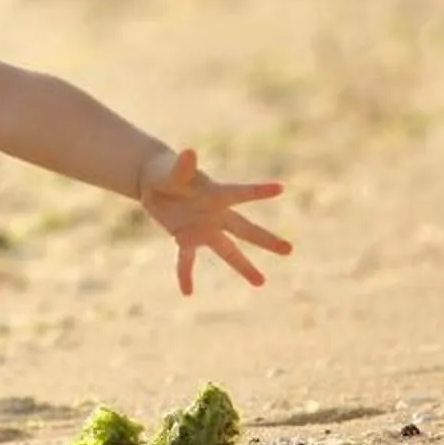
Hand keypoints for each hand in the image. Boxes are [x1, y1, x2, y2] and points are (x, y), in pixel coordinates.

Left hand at [136, 148, 292, 294]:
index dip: (258, 190)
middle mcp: (215, 214)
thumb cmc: (168, 170)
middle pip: (245, 229)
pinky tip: (187, 292)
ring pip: (227, 250)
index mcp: (215, 193)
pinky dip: (185, 275)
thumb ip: (182, 166)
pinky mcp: (186, 238)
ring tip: (261, 283)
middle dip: (266, 240)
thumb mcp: (173, 170)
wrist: (154, 180)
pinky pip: (187, 260)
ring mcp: (203, 228)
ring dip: (243, 266)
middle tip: (289, 250)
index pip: (240, 192)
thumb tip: (189, 153)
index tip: (281, 188)